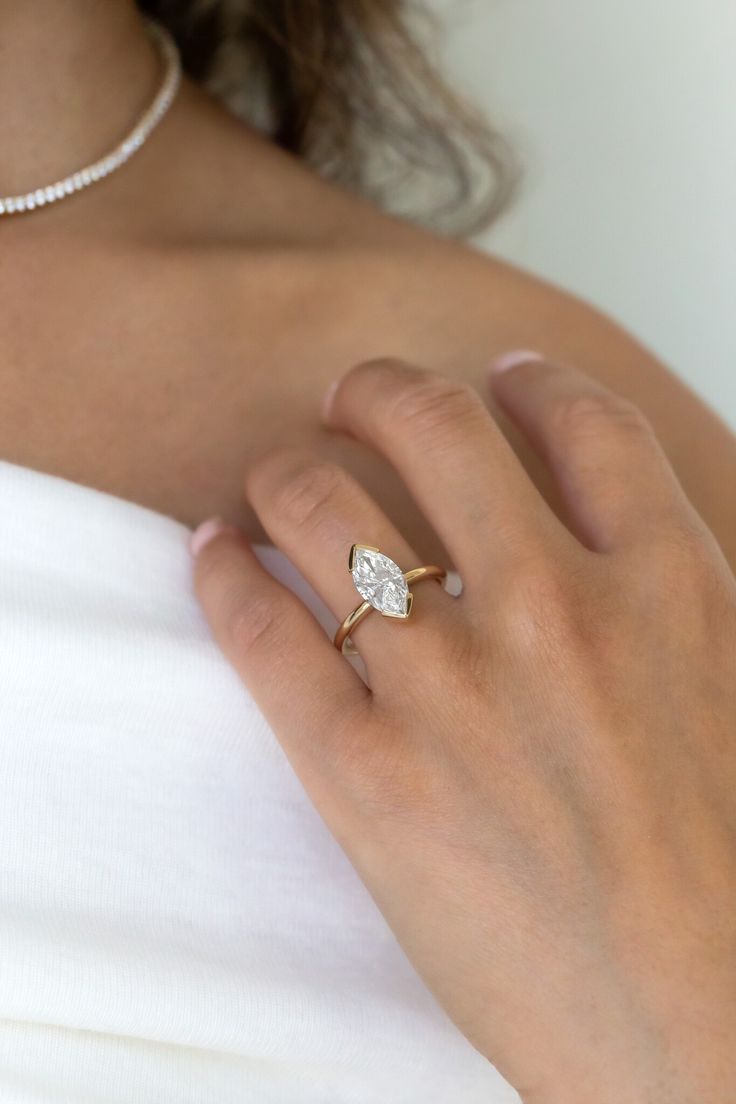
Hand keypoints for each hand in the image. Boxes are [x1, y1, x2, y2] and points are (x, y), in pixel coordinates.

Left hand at [190, 353, 735, 1102]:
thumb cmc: (732, 879)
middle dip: (378, 388)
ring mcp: (452, 688)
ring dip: (286, 469)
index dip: (528, 384)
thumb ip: (670, 596)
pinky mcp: (365, 774)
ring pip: (325, 504)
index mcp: (665, 587)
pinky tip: (216, 551)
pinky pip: (260, 630)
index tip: (496, 380)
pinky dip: (223, 572)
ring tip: (277, 478)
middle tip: (353, 396)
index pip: (582, 424)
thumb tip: (605, 529)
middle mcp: (554, 611)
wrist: (701, 1030)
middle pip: (434, 427)